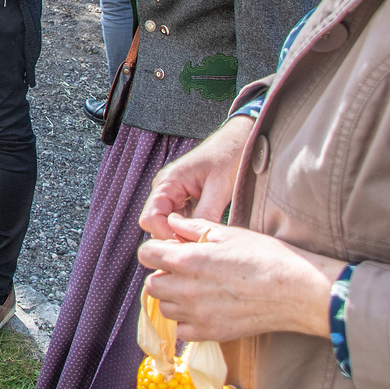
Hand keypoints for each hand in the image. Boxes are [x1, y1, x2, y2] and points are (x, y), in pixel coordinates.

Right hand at [140, 115, 253, 239]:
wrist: (239, 140)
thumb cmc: (228, 155)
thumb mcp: (220, 187)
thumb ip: (206, 213)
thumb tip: (199, 241)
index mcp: (167, 183)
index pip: (150, 219)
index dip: (165, 237)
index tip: (187, 248)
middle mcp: (165, 189)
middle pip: (155, 224)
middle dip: (172, 238)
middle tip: (197, 249)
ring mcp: (174, 194)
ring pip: (167, 224)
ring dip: (181, 235)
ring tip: (203, 243)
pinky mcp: (184, 198)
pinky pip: (180, 220)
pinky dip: (189, 229)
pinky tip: (205, 233)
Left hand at [140, 214, 345, 341]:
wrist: (297, 291)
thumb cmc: (265, 256)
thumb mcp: (227, 233)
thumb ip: (192, 228)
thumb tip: (171, 222)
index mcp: (187, 259)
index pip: (146, 255)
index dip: (155, 250)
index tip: (168, 250)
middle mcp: (186, 289)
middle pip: (152, 285)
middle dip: (163, 275)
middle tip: (183, 271)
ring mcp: (197, 314)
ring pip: (164, 308)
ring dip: (173, 298)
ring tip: (195, 290)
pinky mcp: (211, 333)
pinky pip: (182, 330)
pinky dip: (187, 321)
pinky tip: (203, 310)